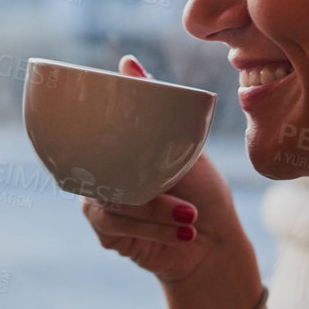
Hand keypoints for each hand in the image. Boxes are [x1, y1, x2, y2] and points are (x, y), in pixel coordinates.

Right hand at [79, 54, 246, 283]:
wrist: (213, 245)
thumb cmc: (202, 192)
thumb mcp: (186, 146)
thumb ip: (159, 107)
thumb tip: (126, 62)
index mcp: (117, 151)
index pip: (95, 133)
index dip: (101, 130)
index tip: (138, 143)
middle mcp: (103, 176)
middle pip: (102, 169)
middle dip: (144, 183)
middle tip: (181, 188)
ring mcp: (101, 207)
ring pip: (113, 202)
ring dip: (156, 212)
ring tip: (191, 216)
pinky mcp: (108, 236)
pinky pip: (118, 228)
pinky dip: (153, 230)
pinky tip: (183, 234)